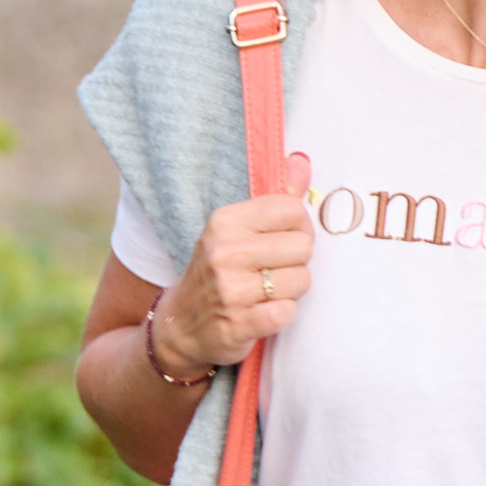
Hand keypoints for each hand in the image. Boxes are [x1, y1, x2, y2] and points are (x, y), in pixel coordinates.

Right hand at [156, 192, 316, 382]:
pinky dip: (283, 314)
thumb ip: (274, 197)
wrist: (182, 324)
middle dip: (297, 261)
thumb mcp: (235, 229)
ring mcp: (230, 290)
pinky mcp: (238, 325)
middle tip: (274, 269)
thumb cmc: (218, 271)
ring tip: (267, 291)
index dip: (299, 227)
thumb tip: (301, 161)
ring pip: (301, 280)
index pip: (292, 210)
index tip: (284, 240)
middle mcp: (224, 252)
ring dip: (291, 289)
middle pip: (303, 246)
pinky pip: (288, 312)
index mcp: (224, 222)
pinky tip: (264, 311)